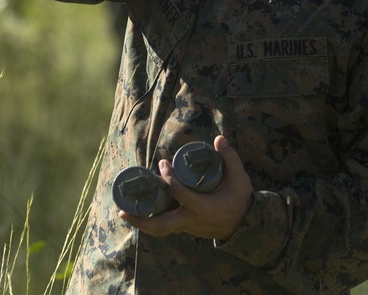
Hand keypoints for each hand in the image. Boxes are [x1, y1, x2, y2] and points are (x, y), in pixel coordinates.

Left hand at [119, 136, 253, 240]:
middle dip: (139, 219)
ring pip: (160, 229)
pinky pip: (166, 226)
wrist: (246, 226)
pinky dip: (152, 221)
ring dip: (141, 223)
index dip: (168, 177)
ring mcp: (187, 228)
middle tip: (122, 210)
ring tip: (124, 213)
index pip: (179, 193)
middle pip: (160, 225)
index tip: (162, 163)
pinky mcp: (186, 229)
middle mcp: (191, 221)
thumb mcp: (239, 178)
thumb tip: (218, 138)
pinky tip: (140, 211)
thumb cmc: (240, 200)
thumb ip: (230, 157)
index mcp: (202, 208)